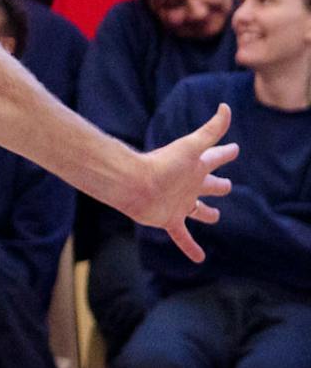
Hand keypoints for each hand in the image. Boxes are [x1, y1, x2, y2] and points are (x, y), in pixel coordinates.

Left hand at [129, 103, 237, 262]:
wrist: (133, 183)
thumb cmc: (162, 164)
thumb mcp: (191, 146)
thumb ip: (210, 129)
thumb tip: (225, 108)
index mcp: (196, 166)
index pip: (215, 156)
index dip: (226, 152)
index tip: (234, 149)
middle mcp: (189, 184)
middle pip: (210, 184)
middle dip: (219, 184)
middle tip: (226, 184)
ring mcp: (180, 203)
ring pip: (199, 210)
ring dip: (207, 213)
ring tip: (213, 216)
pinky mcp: (170, 219)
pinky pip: (183, 236)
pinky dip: (190, 247)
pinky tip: (199, 259)